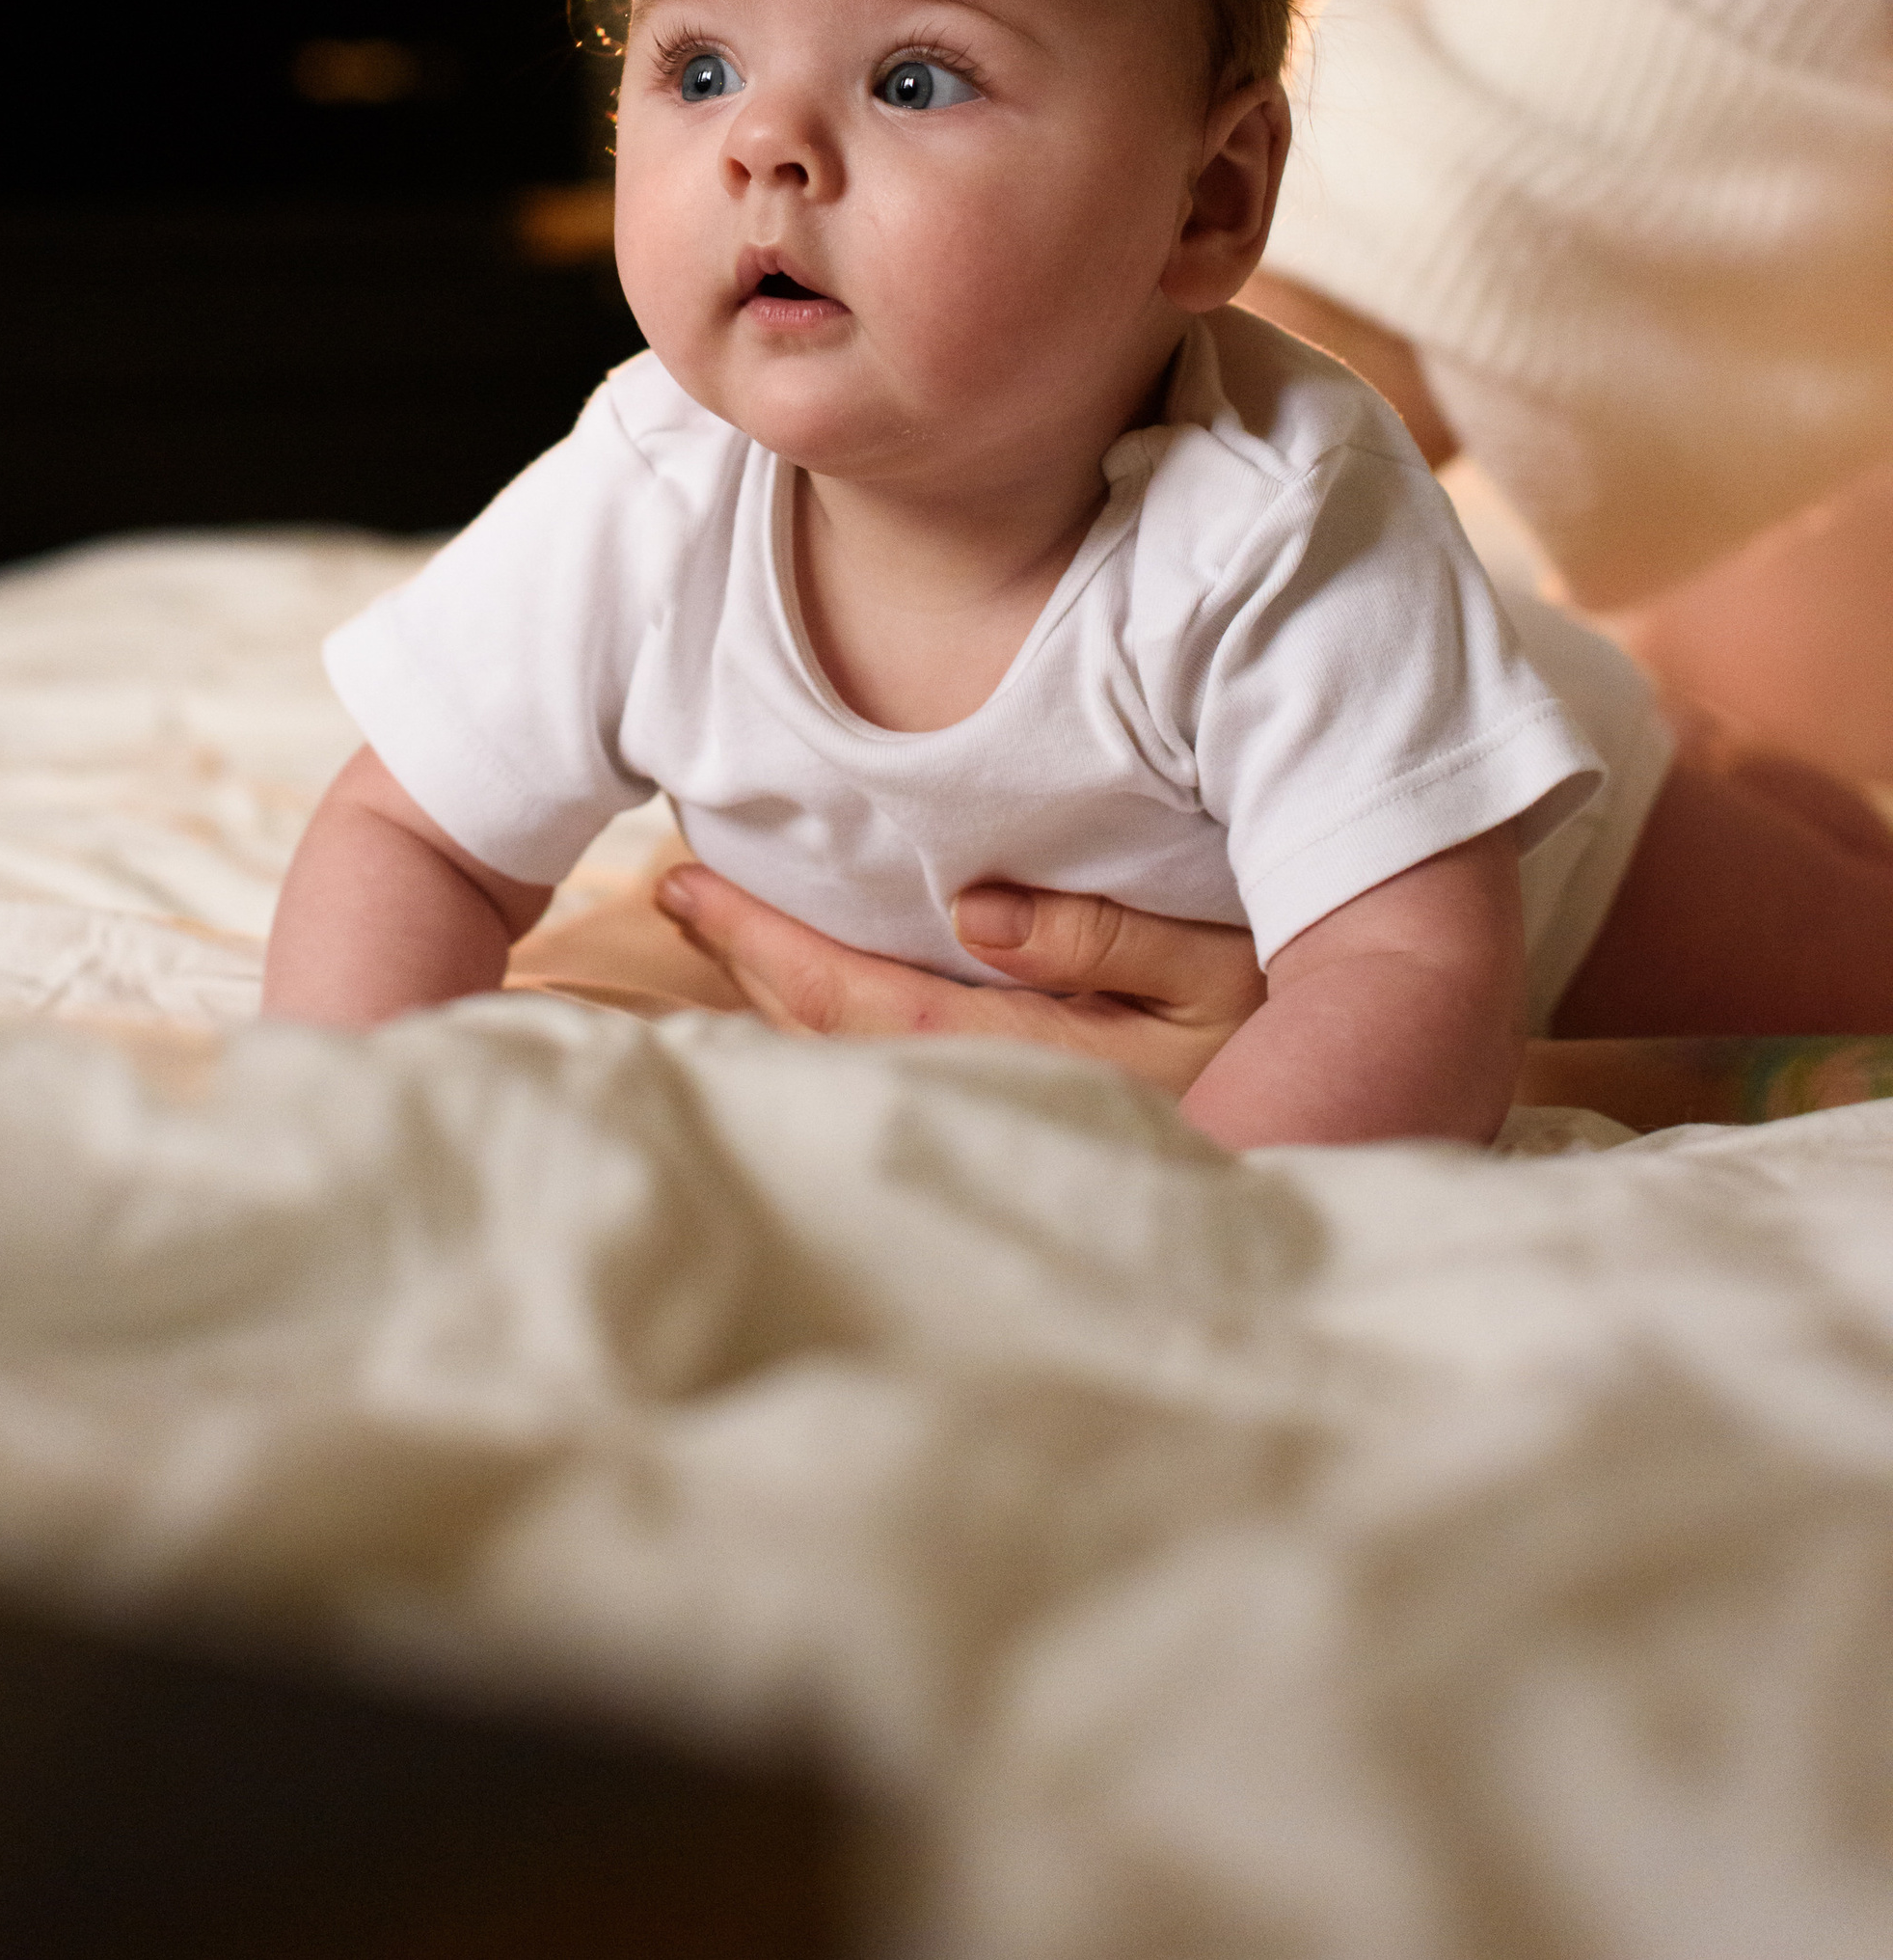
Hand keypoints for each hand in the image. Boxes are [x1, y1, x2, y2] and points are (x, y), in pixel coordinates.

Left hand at [652, 860, 1263, 1096]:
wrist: (1364, 1136)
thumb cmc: (1297, 1030)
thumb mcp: (1215, 967)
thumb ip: (1099, 938)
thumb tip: (975, 912)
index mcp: (1045, 1065)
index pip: (869, 1007)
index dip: (768, 948)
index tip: (682, 881)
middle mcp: (1013, 1115)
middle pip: (837, 1050)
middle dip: (748, 969)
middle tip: (668, 891)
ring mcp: (1018, 1139)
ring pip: (856, 1079)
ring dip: (776, 1008)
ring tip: (714, 935)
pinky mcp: (1025, 1152)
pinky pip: (895, 1095)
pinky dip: (827, 1050)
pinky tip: (796, 1017)